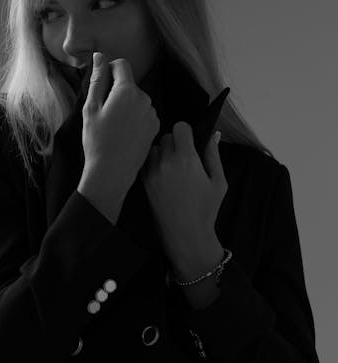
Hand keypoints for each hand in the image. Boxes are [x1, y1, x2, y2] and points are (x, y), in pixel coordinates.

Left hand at [140, 122, 227, 257]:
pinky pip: (145, 162)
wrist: (186, 234)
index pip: (180, 127)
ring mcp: (152, 172)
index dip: (187, 133)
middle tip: (184, 157)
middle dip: (175, 142)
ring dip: (161, 152)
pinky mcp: (144, 182)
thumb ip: (214, 155)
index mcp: (187, 159)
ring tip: (172, 166)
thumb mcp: (218, 181)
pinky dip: (152, 163)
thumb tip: (214, 134)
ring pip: (153, 148)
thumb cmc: (206, 209)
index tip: (191, 142)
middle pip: (166, 136)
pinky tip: (163, 175)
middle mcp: (166, 162)